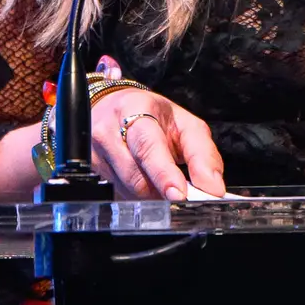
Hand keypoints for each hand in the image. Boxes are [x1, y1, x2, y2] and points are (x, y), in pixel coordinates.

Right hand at [91, 88, 224, 198]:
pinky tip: (148, 184)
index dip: (164, 173)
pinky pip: (120, 196)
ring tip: (166, 184)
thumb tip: (213, 187)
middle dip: (163, 192)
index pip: (147, 146)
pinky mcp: (92, 172)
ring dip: (154, 196)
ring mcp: (95, 153)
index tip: (180, 194)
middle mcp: (108, 131)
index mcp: (133, 109)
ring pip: (129, 191)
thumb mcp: (185, 123)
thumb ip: (202, 153)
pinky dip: (140, 197)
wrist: (113, 107)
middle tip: (185, 197)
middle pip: (136, 175)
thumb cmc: (153, 116)